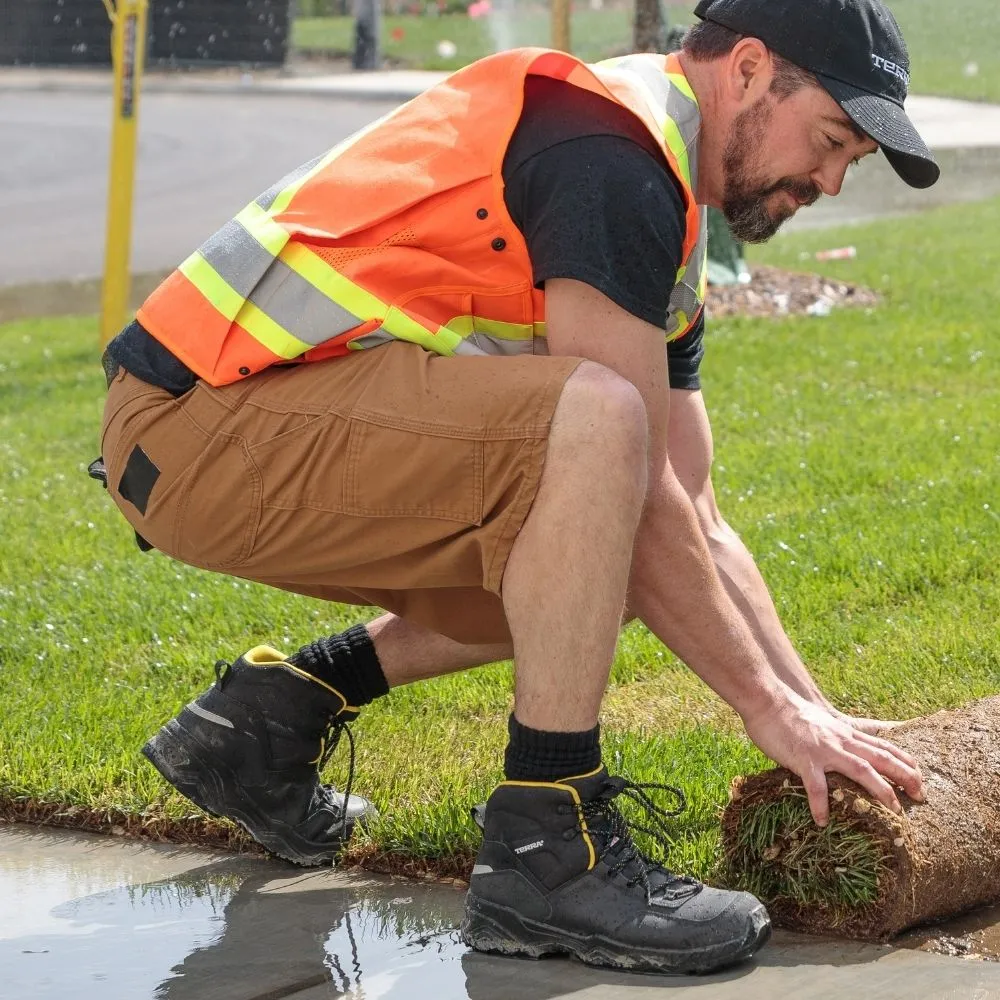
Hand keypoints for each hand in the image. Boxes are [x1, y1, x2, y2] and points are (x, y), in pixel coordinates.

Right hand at [740, 690, 925, 825]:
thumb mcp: (823, 720)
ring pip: (861, 770)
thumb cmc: (790, 713)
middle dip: (905, 778)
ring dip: (881, 791)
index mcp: (846, 733)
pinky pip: (816, 785)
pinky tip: (822, 821)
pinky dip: (821, 804)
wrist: (767, 700)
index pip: (884, 746)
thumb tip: (848, 743)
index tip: (921, 778)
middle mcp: (841, 740)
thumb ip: (838, 733)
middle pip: (881, 759)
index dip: (905, 762)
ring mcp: (824, 750)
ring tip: (894, 814)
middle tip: (921, 799)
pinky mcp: (803, 758)